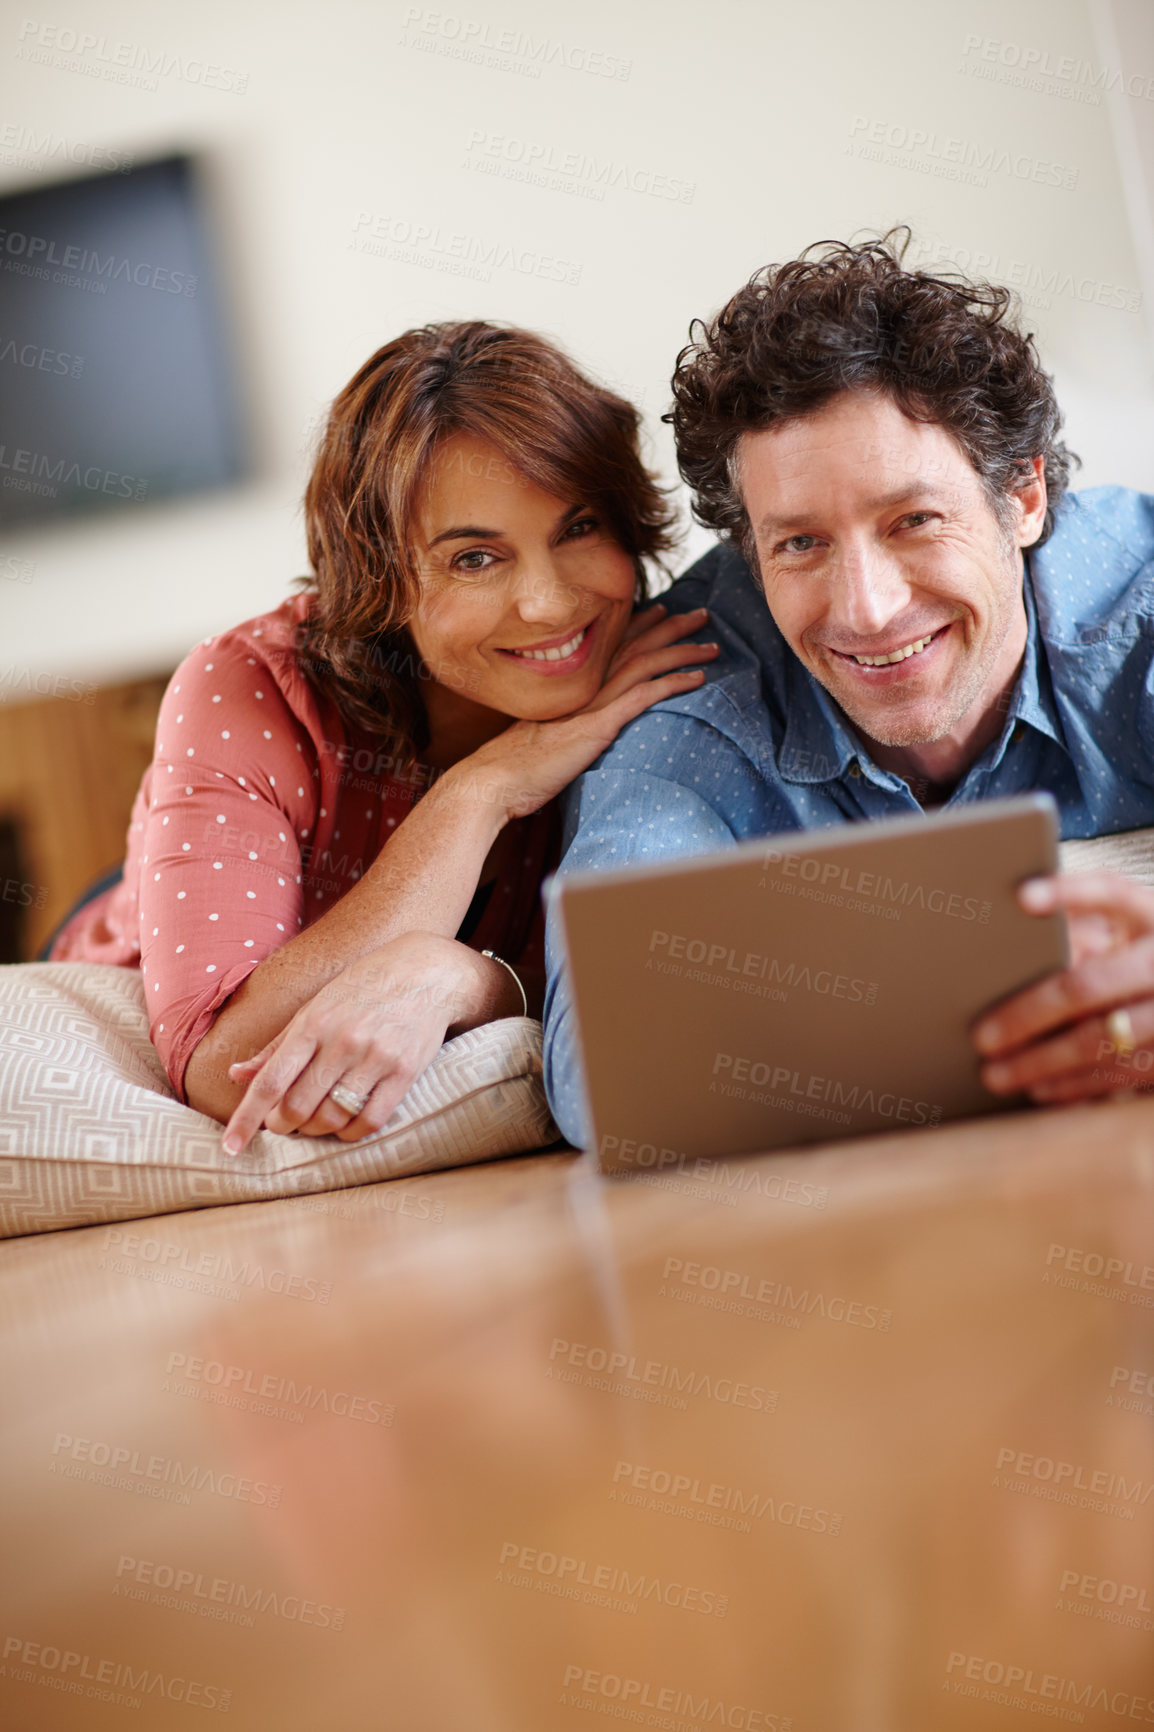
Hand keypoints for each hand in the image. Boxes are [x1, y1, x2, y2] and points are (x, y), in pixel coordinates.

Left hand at [220, 932, 512, 1153]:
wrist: (426, 971)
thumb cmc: (362, 988)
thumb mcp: (315, 1007)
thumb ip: (277, 1046)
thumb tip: (237, 1075)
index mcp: (313, 1023)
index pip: (270, 1081)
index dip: (246, 1118)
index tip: (230, 1147)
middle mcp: (342, 1041)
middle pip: (298, 1107)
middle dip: (283, 1126)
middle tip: (283, 1124)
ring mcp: (376, 1057)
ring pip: (332, 1118)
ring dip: (316, 1131)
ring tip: (314, 1122)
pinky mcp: (405, 1072)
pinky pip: (371, 1120)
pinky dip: (351, 1133)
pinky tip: (345, 1126)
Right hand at [453, 603, 718, 820]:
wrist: (494, 780)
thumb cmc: (513, 768)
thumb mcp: (543, 739)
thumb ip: (564, 728)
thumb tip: (575, 736)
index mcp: (569, 686)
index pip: (610, 646)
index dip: (639, 626)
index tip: (662, 612)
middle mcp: (582, 686)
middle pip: (634, 646)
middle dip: (670, 627)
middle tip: (701, 615)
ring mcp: (591, 703)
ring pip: (645, 664)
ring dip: (681, 651)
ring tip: (711, 643)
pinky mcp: (599, 725)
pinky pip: (644, 696)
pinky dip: (672, 683)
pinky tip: (697, 678)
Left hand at [973, 872, 1153, 1104]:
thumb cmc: (1148, 952)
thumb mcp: (1133, 928)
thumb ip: (1088, 925)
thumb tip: (1018, 930)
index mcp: (1152, 916)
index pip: (1111, 893)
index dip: (1068, 892)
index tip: (1021, 896)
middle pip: (1086, 986)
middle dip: (1028, 1014)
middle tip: (982, 1037)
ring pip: (1099, 1041)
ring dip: (1042, 1062)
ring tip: (997, 1074)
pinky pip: (1120, 1073)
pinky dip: (1076, 1085)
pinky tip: (1040, 1089)